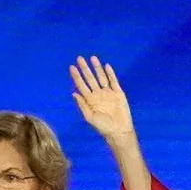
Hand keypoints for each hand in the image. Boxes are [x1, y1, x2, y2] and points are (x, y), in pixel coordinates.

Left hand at [72, 55, 153, 189]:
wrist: (119, 131)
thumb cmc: (103, 127)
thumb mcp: (89, 117)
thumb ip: (82, 105)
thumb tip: (73, 92)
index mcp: (90, 100)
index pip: (81, 85)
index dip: (76, 76)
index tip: (72, 67)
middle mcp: (98, 94)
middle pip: (90, 78)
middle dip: (85, 69)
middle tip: (79, 58)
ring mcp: (108, 93)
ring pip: (101, 77)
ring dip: (97, 68)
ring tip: (92, 58)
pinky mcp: (118, 93)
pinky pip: (114, 81)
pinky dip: (110, 74)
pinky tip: (106, 66)